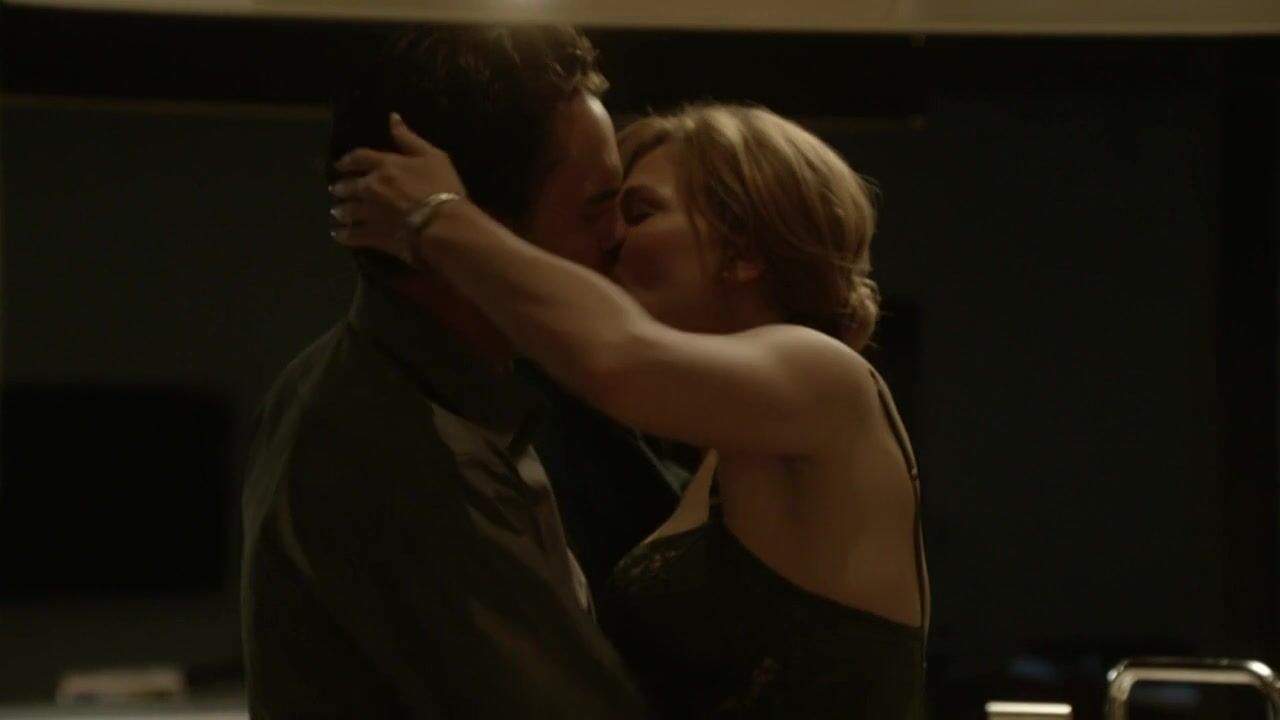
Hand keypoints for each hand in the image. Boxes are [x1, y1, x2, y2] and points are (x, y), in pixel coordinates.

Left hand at [329, 113, 466, 260]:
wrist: (443, 225)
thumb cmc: (442, 188)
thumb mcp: (433, 156)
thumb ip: (409, 138)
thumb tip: (392, 117)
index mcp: (385, 165)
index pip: (359, 157)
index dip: (348, 160)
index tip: (340, 164)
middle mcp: (370, 187)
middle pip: (348, 186)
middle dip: (340, 187)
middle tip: (336, 190)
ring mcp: (369, 212)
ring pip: (346, 211)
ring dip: (340, 211)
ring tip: (336, 213)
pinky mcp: (372, 235)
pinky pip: (351, 235)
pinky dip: (342, 234)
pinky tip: (338, 235)